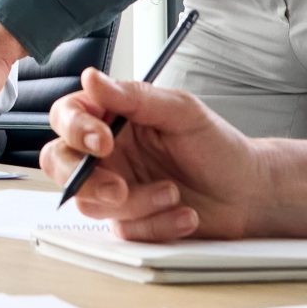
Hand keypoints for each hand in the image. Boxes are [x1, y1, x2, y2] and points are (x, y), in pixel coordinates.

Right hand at [39, 69, 268, 241]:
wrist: (247, 192)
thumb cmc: (216, 146)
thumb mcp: (181, 111)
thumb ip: (134, 97)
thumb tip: (92, 78)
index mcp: (112, 118)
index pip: (68, 117)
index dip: (75, 129)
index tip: (103, 140)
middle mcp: (106, 154)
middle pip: (59, 163)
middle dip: (84, 179)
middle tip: (118, 189)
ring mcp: (115, 189)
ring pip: (92, 203)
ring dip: (137, 203)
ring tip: (174, 194)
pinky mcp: (130, 221)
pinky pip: (125, 229)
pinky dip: (157, 223)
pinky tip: (185, 214)